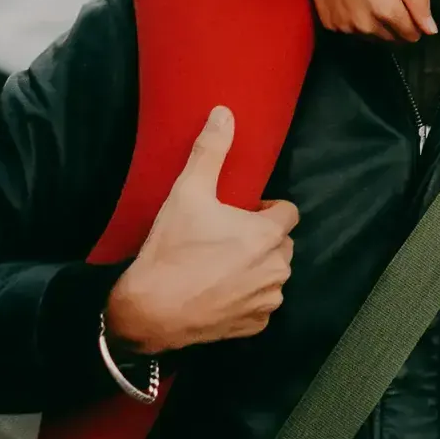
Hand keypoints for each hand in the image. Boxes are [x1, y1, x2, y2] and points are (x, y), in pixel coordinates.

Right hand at [100, 107, 300, 356]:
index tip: (241, 212)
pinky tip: (221, 292)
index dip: (267, 210)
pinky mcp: (254, 326)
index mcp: (268, 235)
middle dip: (263, 238)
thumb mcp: (187, 193)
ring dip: (257, 268)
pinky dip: (248, 298)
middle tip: (226, 237)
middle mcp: (277, 269)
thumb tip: (224, 112)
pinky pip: (261, 305)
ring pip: (273, 275)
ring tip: (222, 265)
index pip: (288, 212)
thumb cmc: (172, 250)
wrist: (150, 312)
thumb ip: (210, 151)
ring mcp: (267, 301)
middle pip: (282, 244)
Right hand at [299, 0, 433, 41]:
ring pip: (371, 38)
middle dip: (395, 25)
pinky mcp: (330, 25)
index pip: (411, 36)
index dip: (414, 23)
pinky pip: (350, 32)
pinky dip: (354, 22)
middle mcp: (366, 26)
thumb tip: (431, 30)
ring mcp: (346, 28)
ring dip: (375, 26)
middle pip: (392, 39)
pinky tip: (352, 1)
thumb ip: (417, 1)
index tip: (408, 7)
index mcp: (387, 12)